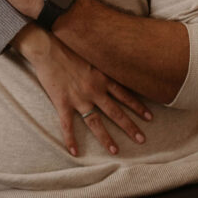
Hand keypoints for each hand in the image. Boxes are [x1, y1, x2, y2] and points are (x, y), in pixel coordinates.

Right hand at [13, 25, 150, 156]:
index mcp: (102, 77)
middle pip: (115, 112)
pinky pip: (67, 125)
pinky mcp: (62, 102)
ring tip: (115, 151)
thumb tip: (113, 62)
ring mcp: (78, 98)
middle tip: (142, 139)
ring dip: (106, 138)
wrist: (47, 46)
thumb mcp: (92, 51)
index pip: (125, 95)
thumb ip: (102, 62)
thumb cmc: (68, 45)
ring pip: (95, 122)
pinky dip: (70, 139)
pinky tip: (75, 152)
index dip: (138, 106)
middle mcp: (94, 90)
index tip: (150, 117)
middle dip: (130, 127)